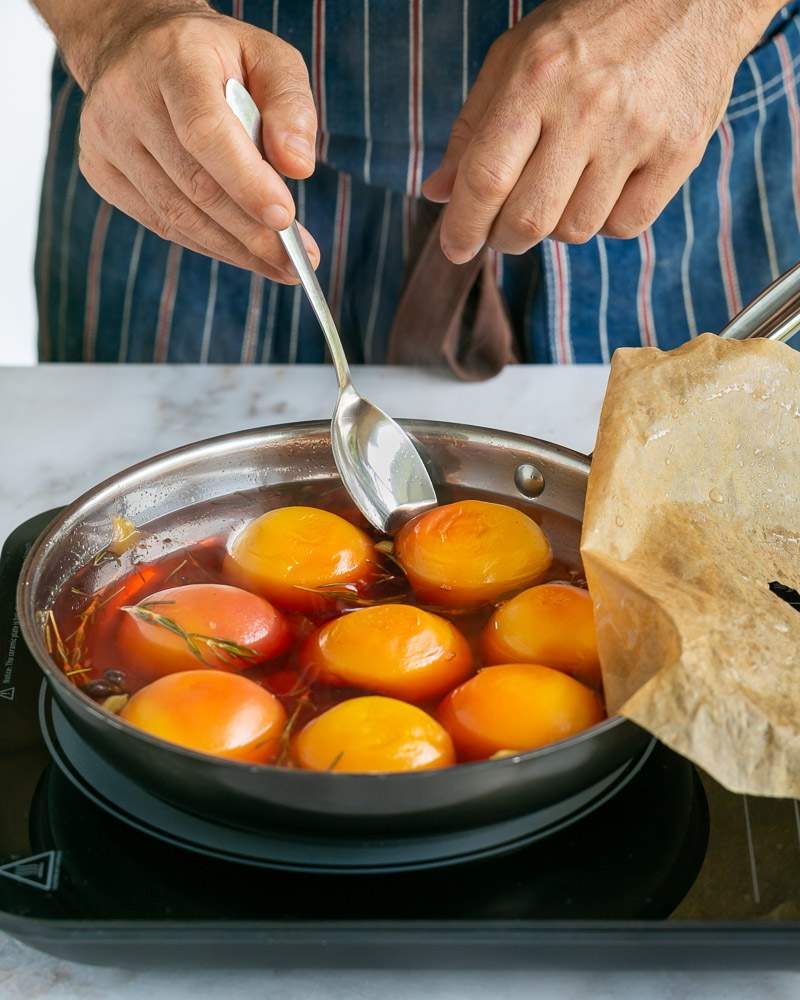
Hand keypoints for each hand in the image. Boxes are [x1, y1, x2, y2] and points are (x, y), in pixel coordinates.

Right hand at [69, 2, 318, 282]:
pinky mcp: (99, 169)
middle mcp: (126, 96)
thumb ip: (291, 106)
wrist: (137, 45)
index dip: (246, 182)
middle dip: (252, 232)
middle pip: (194, 184)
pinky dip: (207, 244)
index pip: (204, 131)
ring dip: (233, 249)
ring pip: (176, 215)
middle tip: (296, 262)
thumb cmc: (216, 57)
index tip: (285, 218)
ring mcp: (105, 136)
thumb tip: (299, 167)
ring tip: (278, 265)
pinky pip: (160, 223)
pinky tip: (241, 252)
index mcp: (172, 58)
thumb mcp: (267, 57)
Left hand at [424, 0, 779, 261]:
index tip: (454, 247)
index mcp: (536, 77)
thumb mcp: (516, 56)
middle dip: (505, 238)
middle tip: (504, 229)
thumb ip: (473, 126)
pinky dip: (605, 221)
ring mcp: (637, 132)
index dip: (463, 226)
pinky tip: (604, 187)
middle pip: (529, 218)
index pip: (486, 178)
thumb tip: (440, 192)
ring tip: (561, 190)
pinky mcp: (679, 152)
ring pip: (576, 229)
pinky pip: (625, 226)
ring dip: (556, 226)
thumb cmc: (590, 26)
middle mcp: (587, 106)